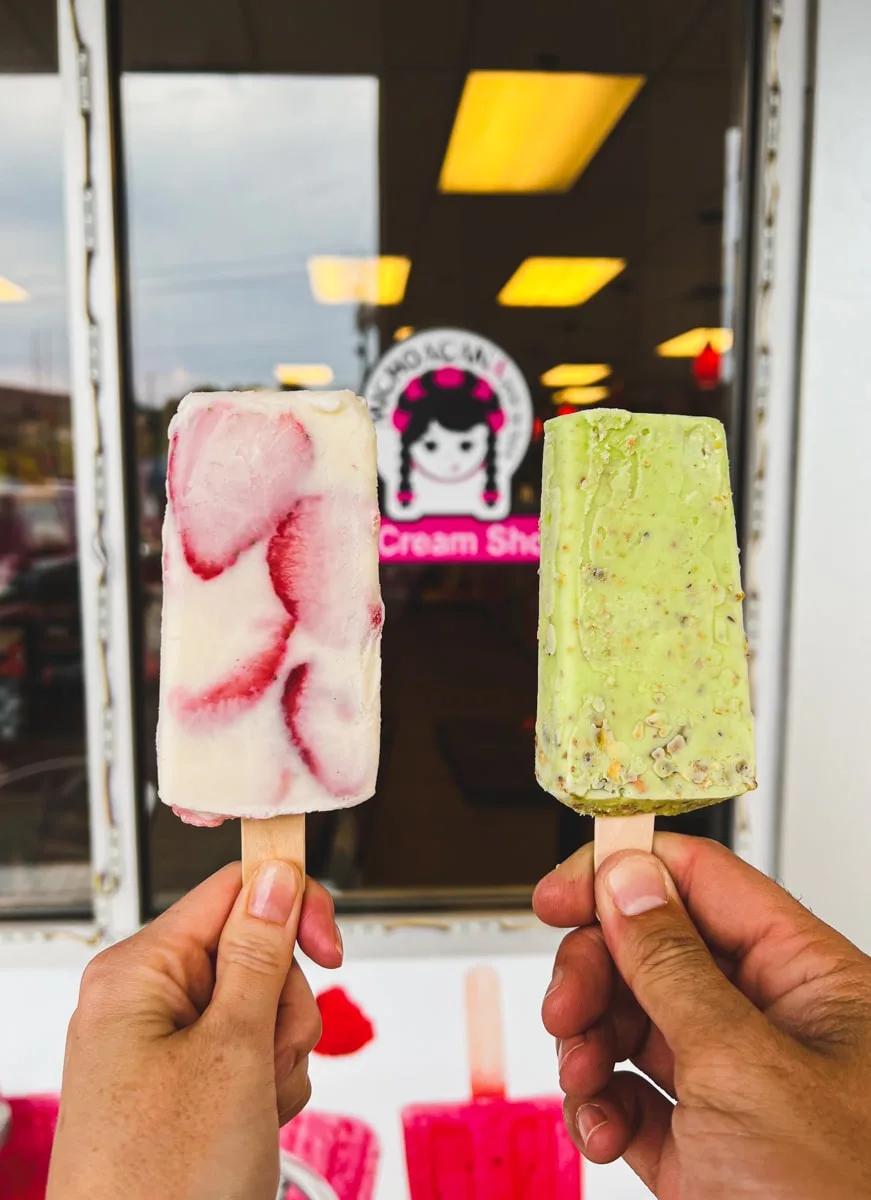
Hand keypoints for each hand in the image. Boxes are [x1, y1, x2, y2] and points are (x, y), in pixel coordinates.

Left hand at [47, 861, 341, 1199]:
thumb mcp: (230, 1054)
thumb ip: (258, 955)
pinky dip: (267, 1083)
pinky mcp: (183, 1081)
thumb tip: (275, 876)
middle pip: (255, 952)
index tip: (329, 947)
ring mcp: (163, 1044)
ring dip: (279, 1053)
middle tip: (267, 1058)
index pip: (232, 892)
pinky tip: (251, 1120)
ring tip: (255, 1102)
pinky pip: (250, 1052)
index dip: (291, 908)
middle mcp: (145, 1000)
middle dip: (283, 1006)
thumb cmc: (160, 1183)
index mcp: (139, 973)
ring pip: (261, 1007)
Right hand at [533, 834, 870, 1198]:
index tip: (557, 893)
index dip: (623, 872)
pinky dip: (602, 1104)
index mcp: (805, 977)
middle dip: (595, 973)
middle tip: (566, 1005)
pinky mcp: (704, 1141)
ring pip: (632, 1018)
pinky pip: (631, 1090)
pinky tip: (606, 1130)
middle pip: (651, 947)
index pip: (701, 881)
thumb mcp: (746, 1067)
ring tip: (585, 1080)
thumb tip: (628, 878)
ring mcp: (733, 1080)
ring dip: (589, 1044)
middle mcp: (768, 1019)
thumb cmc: (845, 1196)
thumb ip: (674, 964)